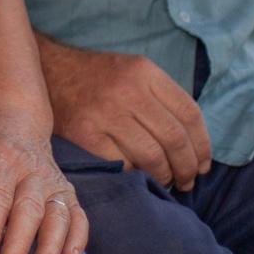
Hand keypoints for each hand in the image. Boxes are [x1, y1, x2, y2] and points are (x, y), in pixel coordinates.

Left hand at [0, 103, 85, 253]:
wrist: (19, 117)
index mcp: (3, 160)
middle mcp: (32, 171)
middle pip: (28, 209)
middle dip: (19, 242)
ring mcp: (54, 182)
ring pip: (58, 214)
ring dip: (52, 244)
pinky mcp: (68, 192)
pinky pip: (79, 216)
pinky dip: (78, 238)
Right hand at [37, 38, 211, 190]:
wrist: (50, 73)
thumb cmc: (99, 80)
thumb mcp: (133, 72)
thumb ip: (162, 99)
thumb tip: (196, 146)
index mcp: (144, 72)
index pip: (190, 114)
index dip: (203, 145)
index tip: (203, 164)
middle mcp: (127, 90)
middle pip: (175, 138)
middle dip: (188, 167)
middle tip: (187, 180)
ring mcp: (105, 112)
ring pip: (153, 156)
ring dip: (165, 176)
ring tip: (166, 181)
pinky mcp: (85, 134)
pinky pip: (124, 165)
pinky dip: (137, 176)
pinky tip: (139, 177)